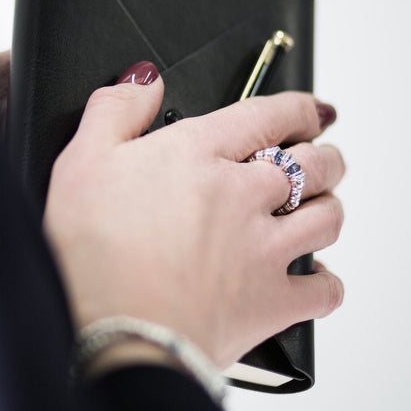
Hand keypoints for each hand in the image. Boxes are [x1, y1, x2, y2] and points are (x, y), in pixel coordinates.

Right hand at [43, 61, 344, 369]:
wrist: (118, 331)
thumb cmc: (93, 252)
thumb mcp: (81, 162)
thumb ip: (115, 111)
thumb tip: (145, 79)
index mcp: (199, 154)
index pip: (269, 115)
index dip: (299, 109)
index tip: (311, 112)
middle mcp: (243, 194)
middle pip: (313, 164)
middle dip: (325, 157)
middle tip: (325, 160)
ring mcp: (264, 248)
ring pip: (328, 218)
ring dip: (329, 210)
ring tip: (322, 210)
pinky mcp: (273, 302)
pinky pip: (325, 289)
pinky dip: (326, 283)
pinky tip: (315, 280)